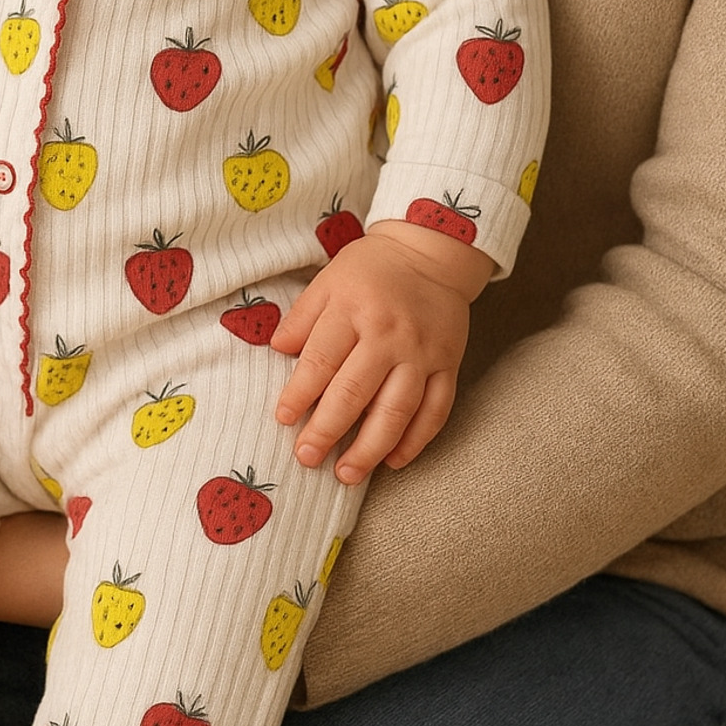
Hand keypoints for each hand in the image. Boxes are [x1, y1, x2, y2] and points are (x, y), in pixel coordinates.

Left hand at [272, 221, 490, 481]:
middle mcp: (389, 335)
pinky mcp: (448, 365)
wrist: (431, 251)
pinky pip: (435, 411)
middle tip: (307, 458)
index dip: (299, 393)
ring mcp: (422, 353)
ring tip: (346, 474)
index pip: (321, 360)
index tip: (283, 419)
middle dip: (327, 430)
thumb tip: (277, 352)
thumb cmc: (371, 268)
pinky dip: (416, 441)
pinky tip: (394, 461)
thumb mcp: (329, 279)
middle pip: (355, 392)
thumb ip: (302, 317)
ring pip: (397, 411)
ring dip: (370, 448)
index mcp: (354, 310)